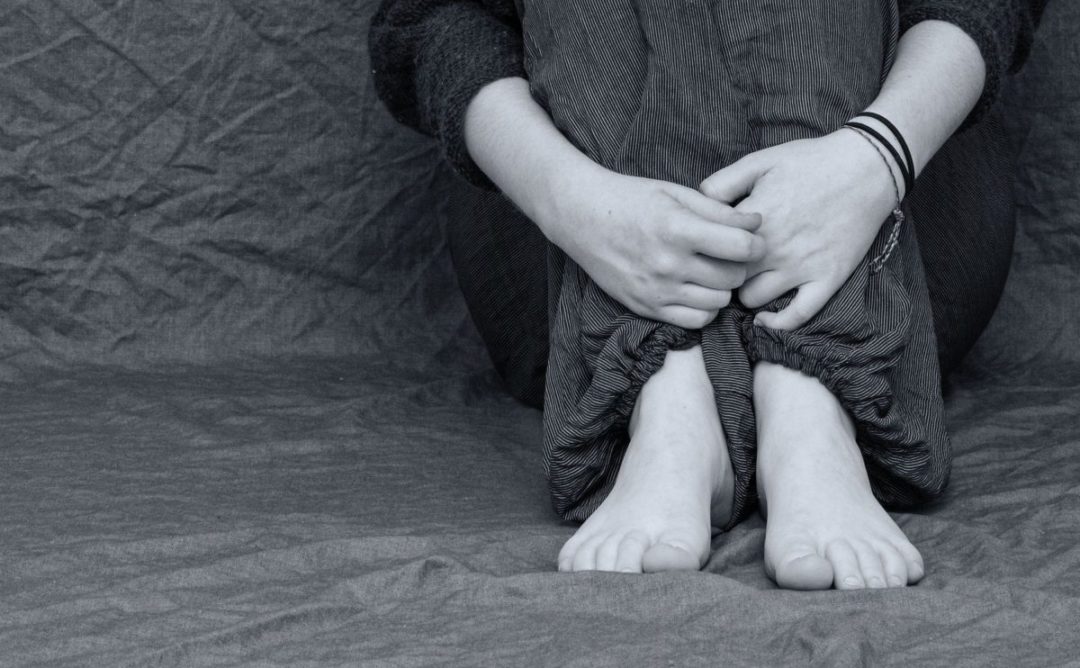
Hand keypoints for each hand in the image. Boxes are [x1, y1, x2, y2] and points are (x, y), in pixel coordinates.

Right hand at [541, 164, 765, 328]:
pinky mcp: (645, 307)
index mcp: (678, 229)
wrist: (581, 217)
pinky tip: (698, 290)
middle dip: (740, 265)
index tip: (752, 239)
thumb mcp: (676, 193)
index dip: (756, 243)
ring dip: (723, 288)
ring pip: (718, 302)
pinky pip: (695, 321)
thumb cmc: (630, 199)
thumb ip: (719, 211)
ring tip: (712, 271)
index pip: (741, 247)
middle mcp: (668, 264)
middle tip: (730, 254)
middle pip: (733, 278)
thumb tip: (757, 224)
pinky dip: (705, 308)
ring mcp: (656, 290)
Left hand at [699, 129, 897, 329]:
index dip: (703, 251)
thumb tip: (696, 205)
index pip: (711, 249)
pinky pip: (797, 316)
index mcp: (754, 219)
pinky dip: (777, 323)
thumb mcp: (760, 160)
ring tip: (746, 282)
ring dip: (745, 293)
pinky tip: (765, 318)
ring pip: (753, 299)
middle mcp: (774, 248)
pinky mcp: (827, 279)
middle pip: (727, 277)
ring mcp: (801, 267)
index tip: (704, 249)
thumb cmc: (811, 161)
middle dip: (719, 274)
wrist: (867, 168)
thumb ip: (722, 183)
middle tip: (721, 268)